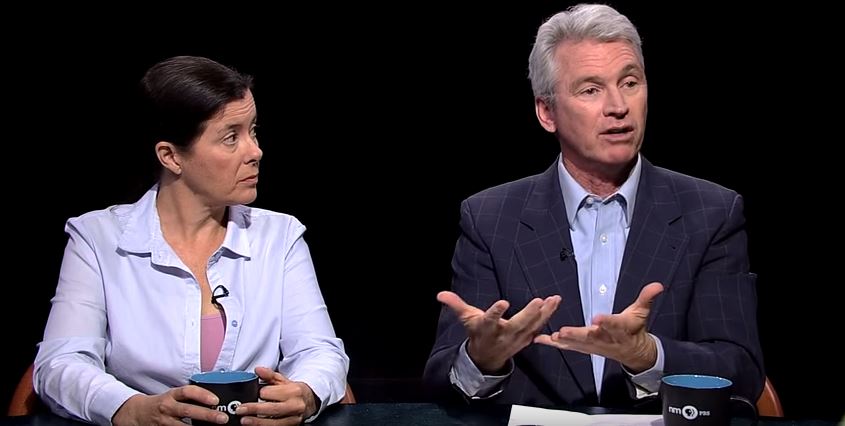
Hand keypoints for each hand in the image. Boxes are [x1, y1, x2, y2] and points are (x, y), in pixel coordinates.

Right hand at [112, 386, 226, 425]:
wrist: (137, 413)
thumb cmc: (161, 403)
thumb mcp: (172, 396)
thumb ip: (188, 398)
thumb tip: (213, 401)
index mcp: (171, 395)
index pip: (188, 392)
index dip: (202, 395)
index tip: (215, 400)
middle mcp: (168, 407)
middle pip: (188, 411)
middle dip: (207, 415)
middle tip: (222, 419)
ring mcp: (164, 421)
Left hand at [235, 366, 316, 424]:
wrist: (309, 401)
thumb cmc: (294, 391)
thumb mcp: (283, 380)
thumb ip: (270, 375)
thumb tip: (258, 370)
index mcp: (293, 391)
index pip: (272, 392)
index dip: (261, 393)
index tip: (254, 392)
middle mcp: (295, 406)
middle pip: (273, 409)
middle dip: (254, 409)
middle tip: (240, 409)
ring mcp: (294, 418)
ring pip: (275, 423)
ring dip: (258, 422)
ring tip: (244, 421)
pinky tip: (255, 425)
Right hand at [437, 291, 560, 372]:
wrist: (487, 357)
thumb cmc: (478, 332)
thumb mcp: (466, 319)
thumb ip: (456, 305)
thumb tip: (440, 294)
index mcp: (487, 328)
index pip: (490, 319)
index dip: (496, 312)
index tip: (503, 302)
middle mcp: (503, 334)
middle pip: (518, 325)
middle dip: (529, 314)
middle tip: (539, 301)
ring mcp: (517, 338)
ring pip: (533, 326)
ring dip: (545, 312)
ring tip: (554, 298)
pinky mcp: (526, 339)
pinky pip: (539, 327)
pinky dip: (548, 316)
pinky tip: (555, 303)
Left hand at [534, 282, 663, 372]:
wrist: (634, 352)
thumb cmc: (634, 329)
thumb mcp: (641, 312)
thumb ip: (647, 298)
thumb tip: (658, 284)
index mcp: (620, 329)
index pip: (614, 325)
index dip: (607, 322)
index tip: (598, 319)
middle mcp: (605, 339)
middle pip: (591, 337)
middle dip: (577, 335)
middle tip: (564, 331)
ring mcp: (594, 346)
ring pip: (577, 344)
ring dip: (564, 340)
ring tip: (551, 336)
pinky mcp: (585, 348)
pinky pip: (568, 346)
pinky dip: (554, 344)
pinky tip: (540, 339)